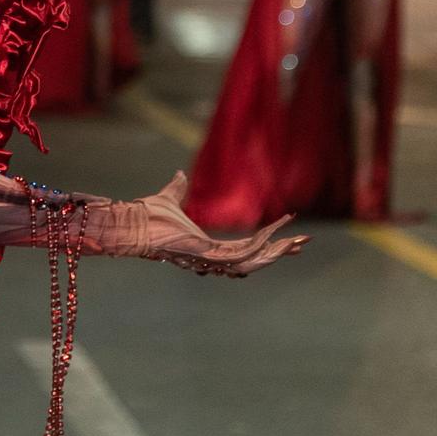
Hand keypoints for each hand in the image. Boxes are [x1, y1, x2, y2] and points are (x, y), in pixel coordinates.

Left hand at [125, 171, 306, 276]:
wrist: (132, 222)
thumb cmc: (147, 216)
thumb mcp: (169, 199)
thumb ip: (177, 189)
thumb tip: (180, 174)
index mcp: (207, 249)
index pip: (243, 251)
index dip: (265, 245)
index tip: (285, 237)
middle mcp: (211, 259)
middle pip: (254, 260)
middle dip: (280, 252)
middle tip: (304, 243)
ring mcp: (210, 259)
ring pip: (253, 260)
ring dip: (277, 251)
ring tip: (298, 241)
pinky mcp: (206, 255)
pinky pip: (240, 253)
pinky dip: (260, 244)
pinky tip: (276, 233)